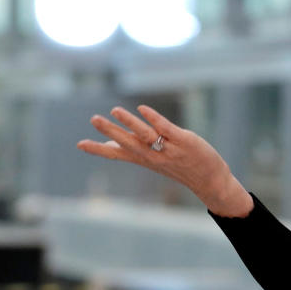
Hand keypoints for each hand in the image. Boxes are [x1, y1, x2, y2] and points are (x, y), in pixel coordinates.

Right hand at [76, 105, 253, 216]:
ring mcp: (168, 149)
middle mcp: (153, 156)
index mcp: (144, 159)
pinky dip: (154, 119)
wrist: (210, 181)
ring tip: (114, 110)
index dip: (99, 149)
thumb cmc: (180, 166)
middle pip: (128, 143)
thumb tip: (110, 143)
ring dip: (129, 122)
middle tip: (94, 119)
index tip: (80, 144)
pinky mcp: (183, 141)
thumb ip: (133, 150)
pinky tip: (142, 109)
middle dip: (110, 131)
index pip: (118, 154)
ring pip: (145, 135)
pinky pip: (166, 129)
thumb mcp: (154, 160)